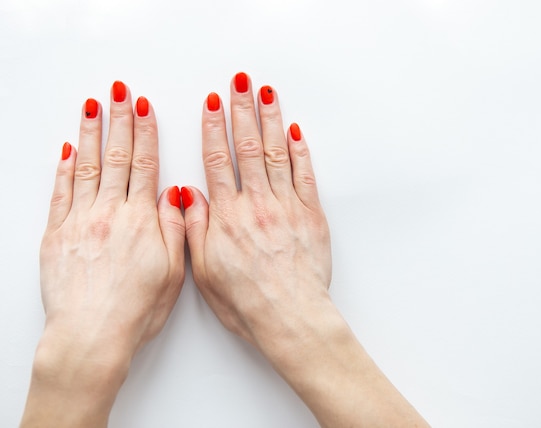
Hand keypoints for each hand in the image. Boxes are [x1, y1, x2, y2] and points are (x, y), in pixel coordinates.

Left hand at [21, 82, 185, 427]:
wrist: (91, 337)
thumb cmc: (134, 311)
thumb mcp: (173, 272)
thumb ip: (175, 228)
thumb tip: (175, 195)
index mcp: (140, 221)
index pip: (144, 165)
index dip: (145, 133)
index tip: (144, 109)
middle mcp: (108, 214)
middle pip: (115, 157)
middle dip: (119, 121)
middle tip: (119, 93)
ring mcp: (79, 222)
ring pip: (85, 167)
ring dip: (89, 134)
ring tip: (92, 107)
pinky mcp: (56, 236)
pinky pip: (59, 193)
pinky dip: (62, 169)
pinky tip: (65, 150)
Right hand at [183, 73, 331, 346]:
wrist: (290, 318)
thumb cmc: (247, 302)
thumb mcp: (204, 271)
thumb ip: (195, 228)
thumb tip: (188, 194)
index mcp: (228, 216)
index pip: (218, 160)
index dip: (214, 127)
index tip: (213, 102)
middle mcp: (258, 203)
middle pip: (249, 147)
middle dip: (243, 111)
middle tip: (241, 83)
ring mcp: (287, 206)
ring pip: (278, 153)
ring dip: (272, 120)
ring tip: (267, 95)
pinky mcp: (311, 215)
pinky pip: (306, 175)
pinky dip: (301, 152)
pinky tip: (296, 133)